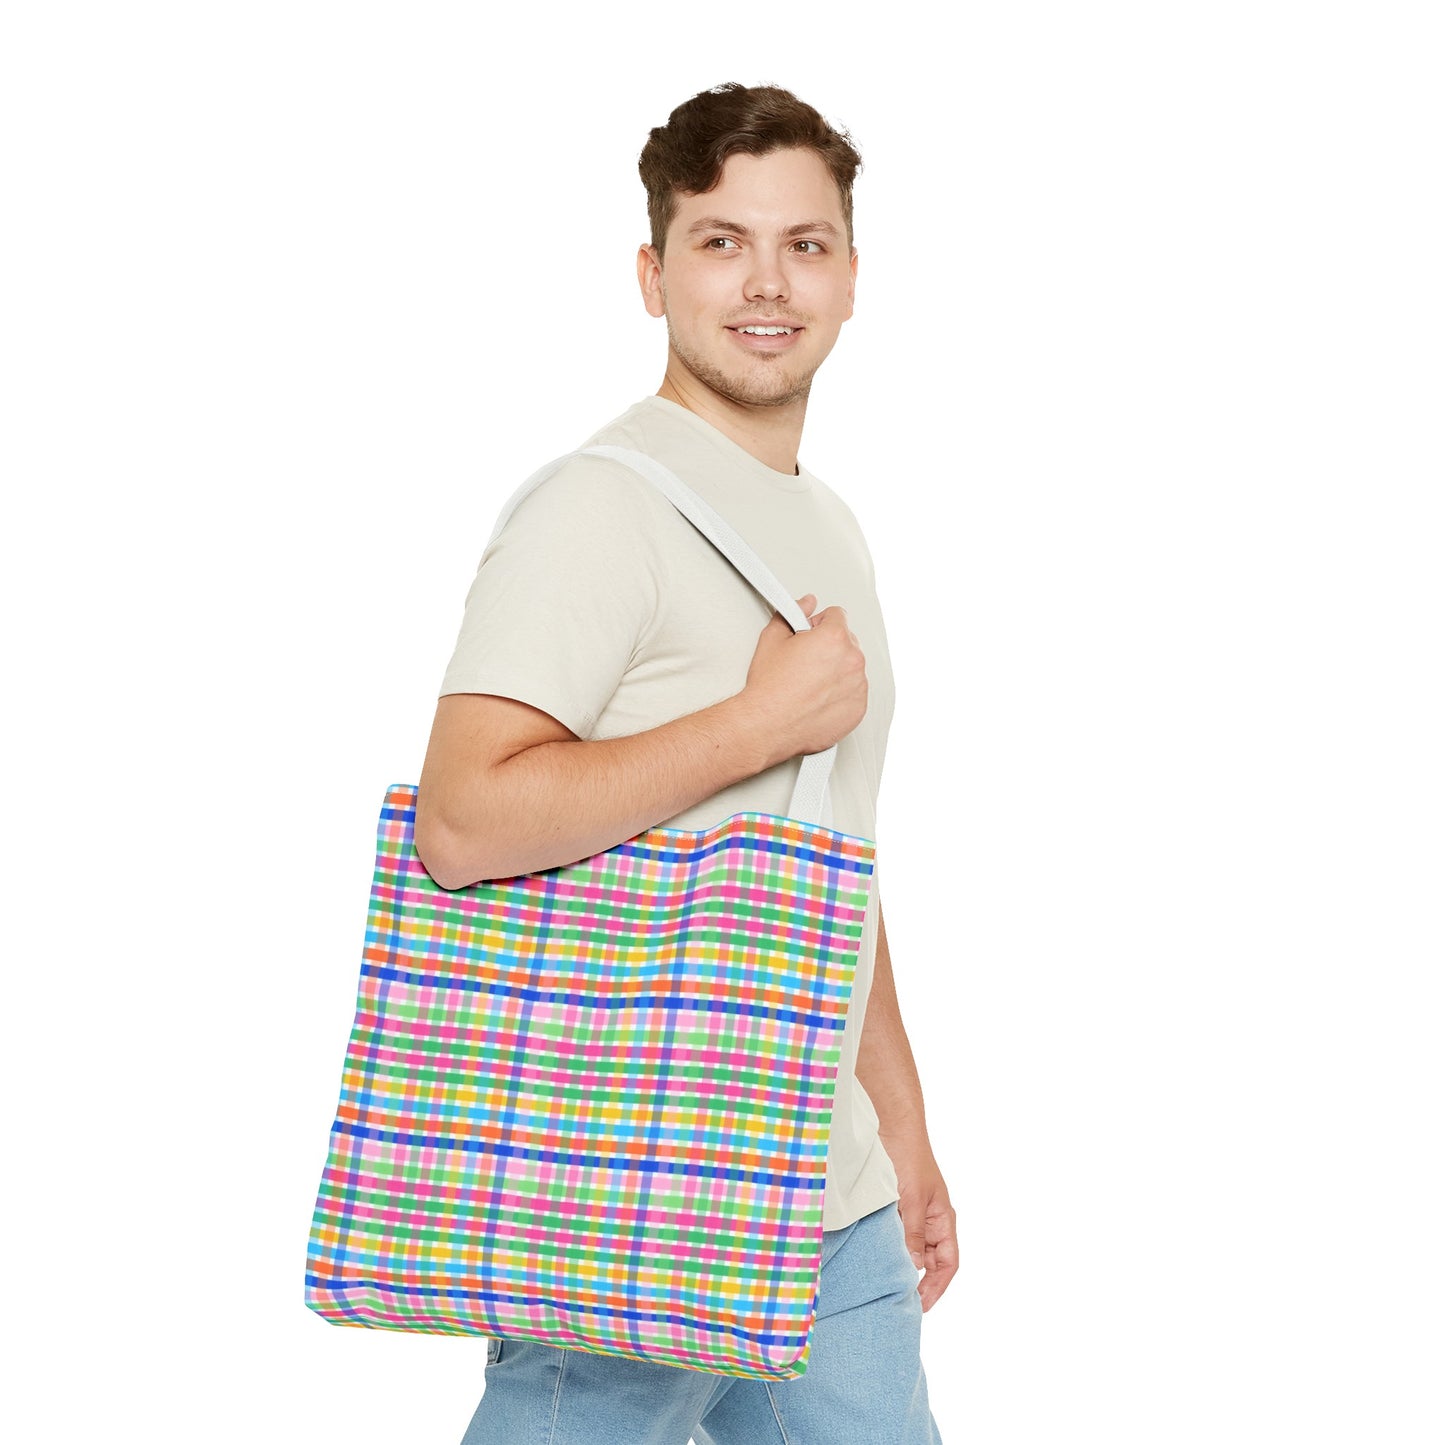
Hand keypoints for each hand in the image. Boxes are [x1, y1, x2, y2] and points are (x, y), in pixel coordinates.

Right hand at [741, 592, 867, 763]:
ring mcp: (858, 686)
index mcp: (835, 637)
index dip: (818, 624)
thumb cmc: (769, 688)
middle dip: (829, 647)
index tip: (808, 637)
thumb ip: (794, 612)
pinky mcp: (858, 709)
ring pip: (852, 667)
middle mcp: (852, 660)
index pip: (837, 615)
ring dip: (837, 670)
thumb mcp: (772, 638)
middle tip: (805, 663)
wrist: (767, 725)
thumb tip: (806, 603)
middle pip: (847, 641)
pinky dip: (841, 694)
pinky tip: (817, 699)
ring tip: (809, 683)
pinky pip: (855, 692)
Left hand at [889, 1140, 958, 1311]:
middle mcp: (930, 1219)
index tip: (921, 1305)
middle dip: (918, 1281)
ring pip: (910, 1249)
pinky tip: (875, 1256)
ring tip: (885, 1284)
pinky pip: (895, 1234)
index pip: (948, 1263)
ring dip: (901, 1264)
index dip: (938, 1287)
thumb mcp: (912, 1199)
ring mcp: (912, 1213)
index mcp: (943, 1219)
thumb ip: (913, 1233)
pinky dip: (888, 1247)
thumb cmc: (909, 1158)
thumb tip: (912, 1268)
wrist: (892, 1126)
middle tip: (898, 1300)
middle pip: (929, 1261)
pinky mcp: (894, 1207)